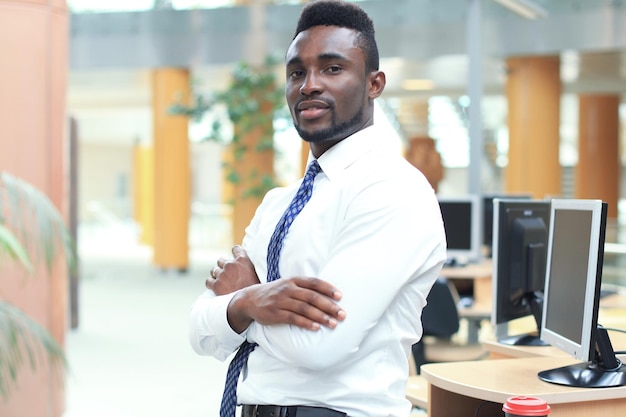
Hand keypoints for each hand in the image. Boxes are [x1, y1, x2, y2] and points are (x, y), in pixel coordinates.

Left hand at [206, 245, 258, 295]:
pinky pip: (208, 281)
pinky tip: (215, 287)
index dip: (234, 252)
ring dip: (217, 275)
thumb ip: (249, 267)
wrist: (250, 304)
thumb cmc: (256, 291)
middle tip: (228, 275)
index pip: (235, 249)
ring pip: (214, 270)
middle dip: (224, 266)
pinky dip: (211, 284)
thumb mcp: (257, 274)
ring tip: (222, 282)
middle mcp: (231, 264)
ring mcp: (222, 274)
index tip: (234, 258)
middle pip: (221, 260)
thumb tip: (246, 266)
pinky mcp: (215, 285)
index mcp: (243, 260)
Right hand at [227, 276, 345, 333]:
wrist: (250, 299)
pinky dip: (306, 323)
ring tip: (333, 324)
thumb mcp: (288, 285)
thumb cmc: (275, 293)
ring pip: (304, 308)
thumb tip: (328, 295)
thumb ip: (305, 288)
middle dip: (329, 306)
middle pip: (312, 297)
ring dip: (321, 316)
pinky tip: (316, 328)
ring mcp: (281, 301)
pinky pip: (293, 318)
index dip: (328, 288)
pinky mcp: (275, 313)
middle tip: (343, 314)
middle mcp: (288, 289)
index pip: (314, 282)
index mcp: (293, 280)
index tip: (341, 296)